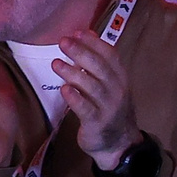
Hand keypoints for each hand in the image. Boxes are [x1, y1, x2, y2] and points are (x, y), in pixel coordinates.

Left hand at [52, 30, 137, 165]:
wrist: (118, 144)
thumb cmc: (109, 110)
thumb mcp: (111, 87)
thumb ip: (99, 67)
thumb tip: (82, 39)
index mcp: (121, 79)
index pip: (111, 56)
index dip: (94, 43)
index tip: (77, 32)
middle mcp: (118, 91)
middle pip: (101, 68)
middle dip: (82, 53)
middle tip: (64, 42)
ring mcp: (109, 108)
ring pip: (92, 87)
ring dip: (74, 73)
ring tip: (56, 63)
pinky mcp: (97, 123)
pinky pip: (86, 109)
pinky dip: (75, 98)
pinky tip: (64, 89)